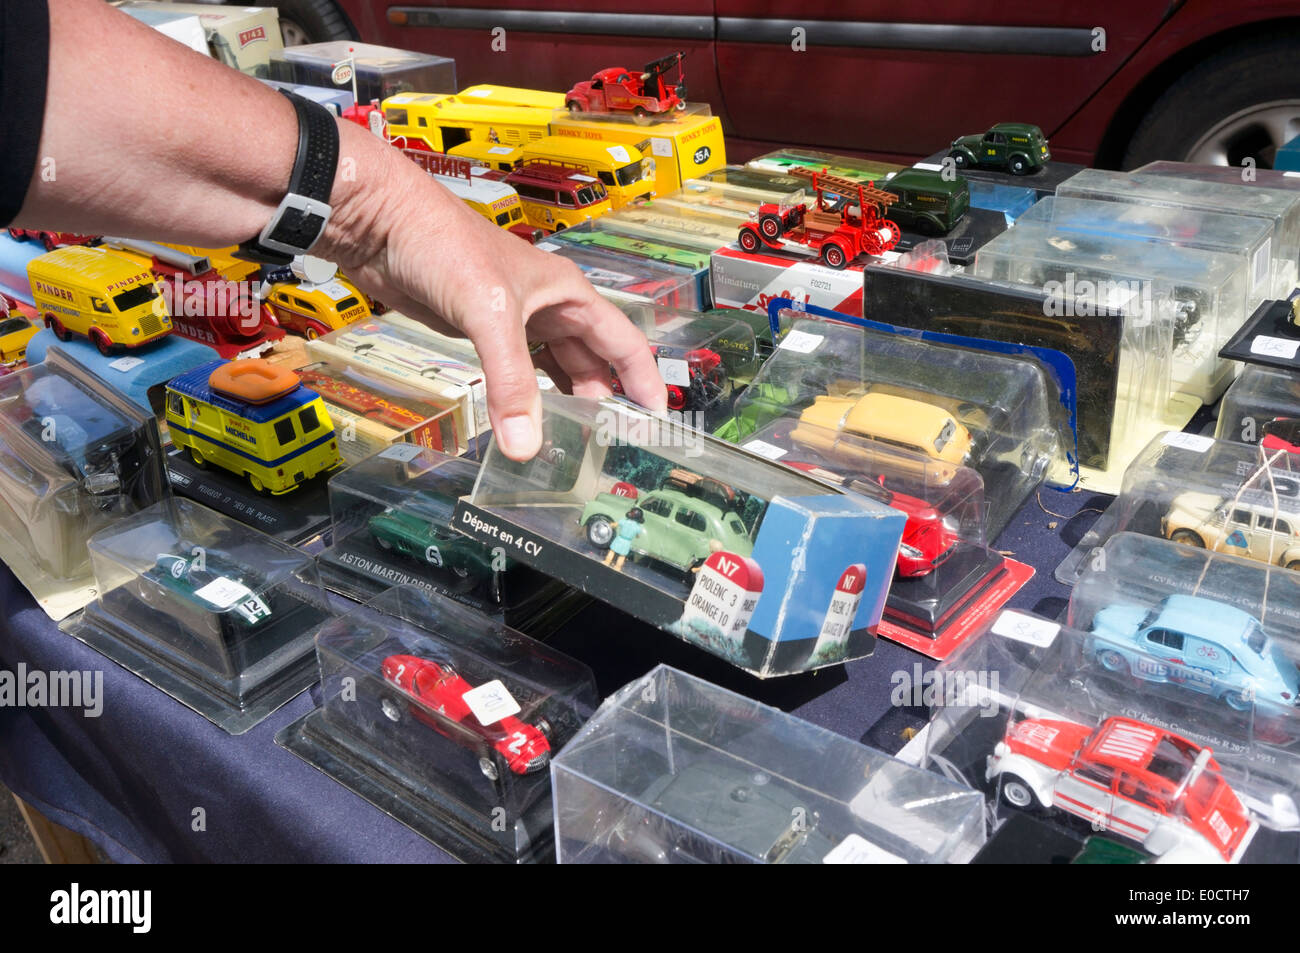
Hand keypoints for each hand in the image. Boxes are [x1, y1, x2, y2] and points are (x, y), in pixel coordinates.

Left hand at [318, 123, 667, 459]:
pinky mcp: (482, 332)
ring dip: (565, 405)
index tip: (656, 421)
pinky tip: (526, 423)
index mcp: (568, 295)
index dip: (644, 382)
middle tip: (610, 449)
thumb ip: (511, 381)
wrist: (384, 225)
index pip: (624, 345)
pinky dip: (525, 399)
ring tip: (575, 445)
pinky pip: (516, 374)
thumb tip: (525, 444)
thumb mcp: (489, 314)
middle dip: (604, 403)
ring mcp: (515, 321)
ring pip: (555, 370)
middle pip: (592, 363)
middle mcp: (549, 308)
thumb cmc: (443, 244)